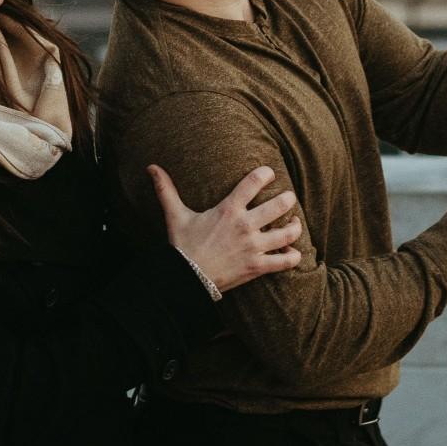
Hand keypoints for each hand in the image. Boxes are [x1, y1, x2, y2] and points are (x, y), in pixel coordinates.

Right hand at [151, 163, 302, 293]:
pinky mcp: (257, 267)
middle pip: (280, 205)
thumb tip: (150, 167)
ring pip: (288, 233)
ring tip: (294, 223)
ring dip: (295, 226)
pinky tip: (292, 252)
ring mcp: (254, 247)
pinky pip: (285, 261)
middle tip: (288, 198)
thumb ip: (166, 190)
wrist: (186, 278)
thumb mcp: (175, 215)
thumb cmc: (182, 245)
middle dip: (288, 199)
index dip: (266, 174)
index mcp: (229, 209)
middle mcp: (245, 226)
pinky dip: (293, 256)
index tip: (269, 173)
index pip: (254, 182)